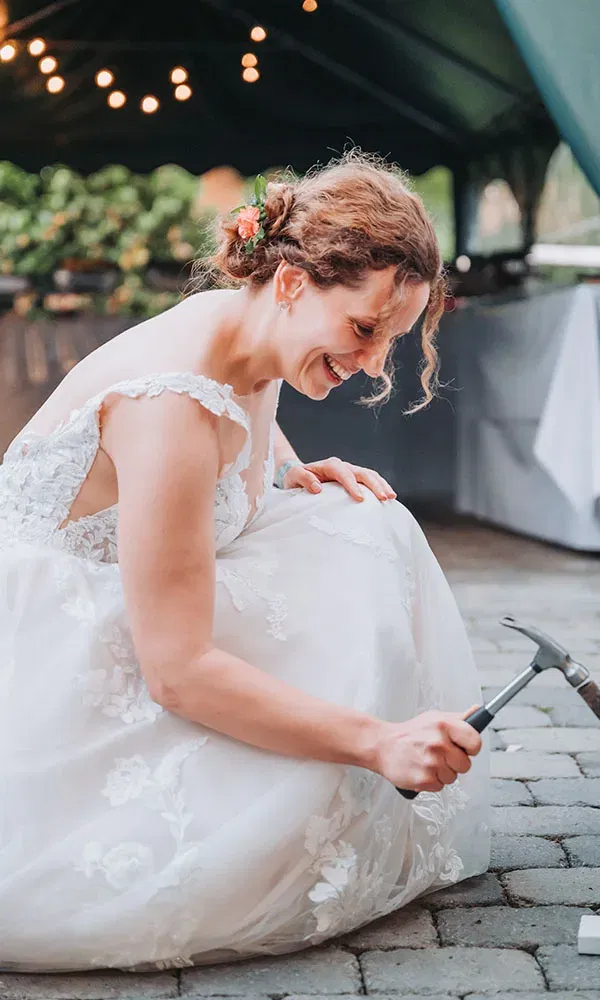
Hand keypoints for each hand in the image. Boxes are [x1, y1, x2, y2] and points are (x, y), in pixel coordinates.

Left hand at [281, 457, 396, 501]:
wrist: (299, 476)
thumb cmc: (296, 478)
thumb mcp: (294, 477)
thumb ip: (304, 479)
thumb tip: (317, 487)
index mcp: (329, 465)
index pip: (343, 473)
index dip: (352, 485)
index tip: (360, 498)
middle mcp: (342, 466)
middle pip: (362, 472)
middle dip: (374, 484)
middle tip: (384, 498)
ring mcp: (350, 471)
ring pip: (370, 474)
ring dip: (381, 484)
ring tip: (391, 497)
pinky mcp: (354, 479)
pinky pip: (370, 480)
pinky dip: (380, 486)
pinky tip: (388, 496)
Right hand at [368, 704, 481, 792]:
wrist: (382, 745)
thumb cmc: (409, 733)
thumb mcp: (434, 719)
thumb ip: (458, 719)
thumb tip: (477, 712)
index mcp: (444, 725)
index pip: (475, 741)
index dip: (471, 748)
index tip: (463, 748)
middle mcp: (439, 743)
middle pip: (465, 764)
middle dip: (454, 762)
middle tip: (439, 755)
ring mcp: (431, 762)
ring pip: (452, 777)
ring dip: (442, 773)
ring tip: (427, 762)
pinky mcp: (424, 779)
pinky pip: (440, 786)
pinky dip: (431, 781)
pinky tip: (421, 770)